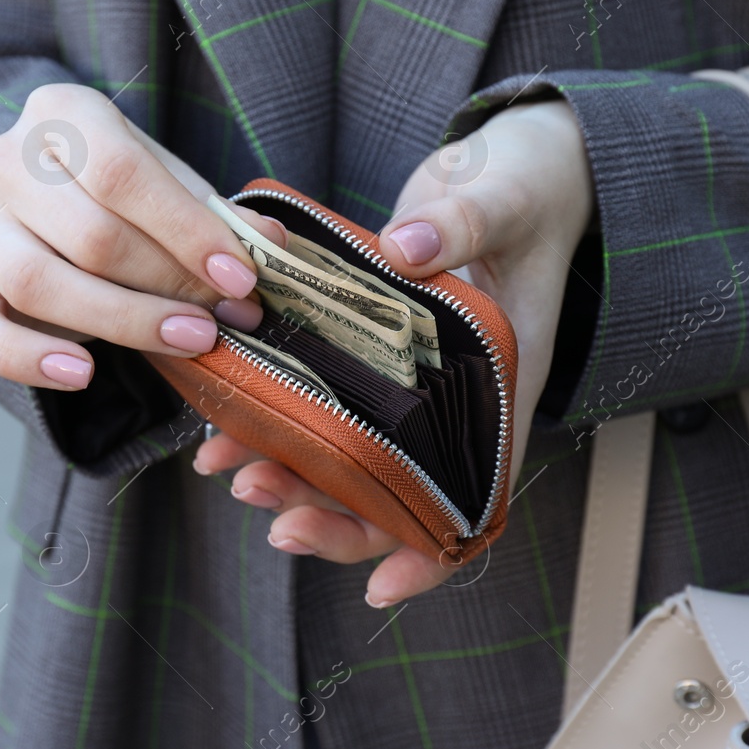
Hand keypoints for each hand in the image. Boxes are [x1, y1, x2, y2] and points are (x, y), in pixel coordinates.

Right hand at [0, 84, 281, 387]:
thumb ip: (216, 213)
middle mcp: (6, 161)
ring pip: (38, 282)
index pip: (121, 172)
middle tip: (224, 318)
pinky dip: (26, 359)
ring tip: (188, 342)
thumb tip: (269, 245)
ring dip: (123, 321)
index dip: (185, 230)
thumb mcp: (173, 183)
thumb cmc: (124, 191)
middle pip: (88, 233)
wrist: (48, 198)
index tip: (240, 277)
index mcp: (61, 114)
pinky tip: (82, 373)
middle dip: (169, 284)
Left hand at [194, 100, 593, 606]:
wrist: (516, 162)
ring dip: (289, 478)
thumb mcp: (506, 197)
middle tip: (268, 508)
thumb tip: (408, 247)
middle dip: (331, 516)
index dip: (431, 549)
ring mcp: (408, 382)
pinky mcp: (367, 352)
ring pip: (347, 460)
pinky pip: (317, 406)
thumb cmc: (530, 187)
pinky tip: (218, 433)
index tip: (382, 586)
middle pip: (395, 493)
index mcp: (501, 385)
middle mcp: (451, 401)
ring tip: (228, 473)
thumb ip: (462, 222)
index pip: (475, 494)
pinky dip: (268, 425)